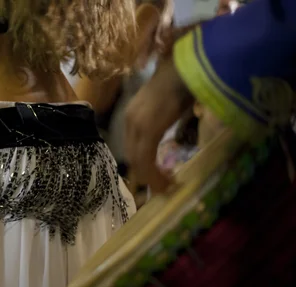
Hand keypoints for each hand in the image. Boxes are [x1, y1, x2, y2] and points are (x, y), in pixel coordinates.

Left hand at [124, 57, 192, 192]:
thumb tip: (177, 133)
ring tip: (167, 188)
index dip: (143, 165)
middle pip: (132, 156)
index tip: (157, 177)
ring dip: (153, 179)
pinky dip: (156, 175)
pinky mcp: (148, 130)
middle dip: (147, 176)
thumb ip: (168, 120)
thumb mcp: (172, 104)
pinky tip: (168, 183)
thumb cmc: (185, 79)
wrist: (189, 64)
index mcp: (133, 114)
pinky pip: (146, 160)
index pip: (132, 146)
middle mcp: (130, 120)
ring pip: (138, 162)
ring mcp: (137, 125)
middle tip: (163, 188)